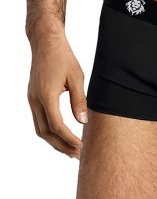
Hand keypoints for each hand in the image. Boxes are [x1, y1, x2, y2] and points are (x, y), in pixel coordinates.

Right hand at [27, 22, 87, 159]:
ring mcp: (32, 99)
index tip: (81, 148)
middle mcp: (35, 100)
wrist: (46, 42)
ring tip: (71, 150)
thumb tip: (83, 122)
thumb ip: (79, 100)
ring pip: (40, 129)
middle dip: (62, 146)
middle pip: (46, 133)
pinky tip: (62, 135)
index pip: (57, 126)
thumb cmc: (63, 57)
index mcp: (46, 95)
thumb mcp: (77, 76)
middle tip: (78, 155)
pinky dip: (50, 132)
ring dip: (55, 142)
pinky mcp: (33, 97)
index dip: (69, 139)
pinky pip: (39, 121)